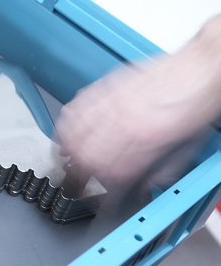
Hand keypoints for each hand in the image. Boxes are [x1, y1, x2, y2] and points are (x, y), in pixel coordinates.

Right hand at [55, 16, 220, 186]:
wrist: (200, 68)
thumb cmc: (195, 104)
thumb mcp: (186, 149)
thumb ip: (161, 173)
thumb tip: (142, 187)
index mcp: (146, 142)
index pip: (111, 175)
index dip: (99, 191)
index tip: (95, 197)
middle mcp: (124, 123)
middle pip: (85, 157)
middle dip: (75, 175)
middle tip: (74, 182)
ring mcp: (112, 104)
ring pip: (74, 133)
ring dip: (66, 150)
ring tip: (65, 159)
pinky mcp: (106, 88)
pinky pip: (76, 108)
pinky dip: (67, 123)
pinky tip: (67, 131)